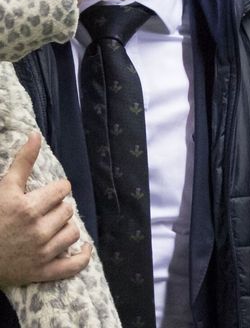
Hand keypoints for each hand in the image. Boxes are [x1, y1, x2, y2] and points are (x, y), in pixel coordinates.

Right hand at [0, 133, 90, 286]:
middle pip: (67, 210)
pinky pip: (72, 266)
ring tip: (51, 228)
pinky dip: (82, 257)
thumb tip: (37, 134)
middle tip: (42, 213)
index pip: (62, 190)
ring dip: (66, 228)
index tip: (47, 193)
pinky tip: (84, 248)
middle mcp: (37, 230)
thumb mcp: (3, 187)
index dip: (56, 190)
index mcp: (28, 208)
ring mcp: (41, 253)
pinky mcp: (42, 272)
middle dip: (57, 209)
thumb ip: (23, 161)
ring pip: (73, 232)